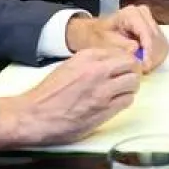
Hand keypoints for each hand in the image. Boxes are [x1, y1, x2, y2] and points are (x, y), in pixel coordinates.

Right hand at [0, 48, 139, 149]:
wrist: (34, 116)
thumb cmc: (49, 93)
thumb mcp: (69, 66)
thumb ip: (91, 61)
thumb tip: (113, 62)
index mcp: (87, 57)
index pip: (121, 52)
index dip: (125, 60)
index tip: (123, 67)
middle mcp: (97, 71)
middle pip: (131, 65)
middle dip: (132, 71)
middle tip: (126, 78)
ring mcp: (102, 91)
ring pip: (133, 83)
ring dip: (130, 87)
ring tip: (121, 91)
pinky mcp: (104, 110)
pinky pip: (127, 101)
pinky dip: (125, 100)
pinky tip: (115, 103)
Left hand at [66, 4, 168, 71]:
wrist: (97, 32)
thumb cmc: (99, 36)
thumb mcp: (105, 41)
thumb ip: (121, 45)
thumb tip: (136, 50)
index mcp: (132, 13)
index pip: (147, 34)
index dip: (149, 52)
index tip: (145, 67)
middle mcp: (144, 13)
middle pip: (157, 39)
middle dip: (152, 57)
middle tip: (142, 70)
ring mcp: (150, 20)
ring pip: (162, 43)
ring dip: (155, 58)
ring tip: (142, 67)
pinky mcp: (154, 29)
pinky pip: (162, 46)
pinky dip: (155, 56)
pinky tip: (145, 61)